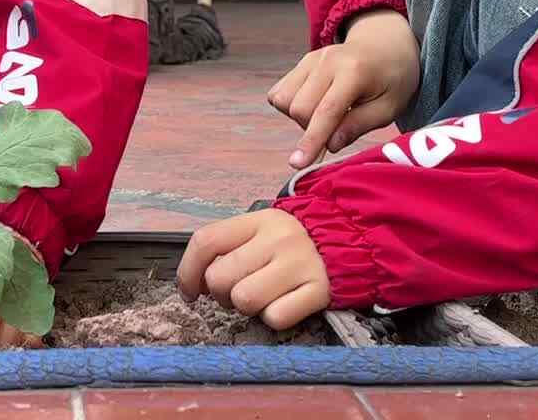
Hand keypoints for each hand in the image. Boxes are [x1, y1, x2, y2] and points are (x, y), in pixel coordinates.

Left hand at [177, 209, 328, 329]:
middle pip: (220, 278)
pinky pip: (276, 317)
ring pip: (244, 300)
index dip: (188, 272)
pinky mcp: (319, 291)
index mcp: (259, 219)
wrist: (349, 241)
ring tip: (260, 298)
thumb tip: (194, 281)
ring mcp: (299, 264)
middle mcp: (278, 239)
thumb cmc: (293, 242)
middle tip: (235, 293)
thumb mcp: (262, 229)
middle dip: (220, 294)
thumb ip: (230, 246)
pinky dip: (274, 318)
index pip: (205, 241)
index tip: (190, 291)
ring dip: (246, 307)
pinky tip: (284, 304)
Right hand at [268, 9, 419, 167]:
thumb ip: (359, 125)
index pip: (326, 111)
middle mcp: (327, 61)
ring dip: (300, 117)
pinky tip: (316, 103)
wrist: (386, 43)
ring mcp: (311, 59)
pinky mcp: (302, 62)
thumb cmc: (393, 79)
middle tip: (338, 127)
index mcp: (354, 72)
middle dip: (312, 129)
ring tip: (327, 114)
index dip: (311, 140)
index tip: (297, 163)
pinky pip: (280, 92)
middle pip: (299, 108)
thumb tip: (330, 144)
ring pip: (284, 100)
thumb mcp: (389, 107)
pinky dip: (292, 105)